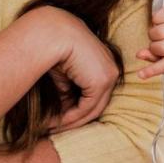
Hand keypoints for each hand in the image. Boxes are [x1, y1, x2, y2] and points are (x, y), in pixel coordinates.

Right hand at [33, 7, 120, 132]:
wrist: (51, 33)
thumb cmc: (53, 48)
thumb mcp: (64, 75)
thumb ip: (68, 93)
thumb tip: (66, 114)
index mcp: (105, 65)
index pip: (96, 94)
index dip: (78, 109)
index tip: (59, 119)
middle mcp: (111, 70)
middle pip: (97, 104)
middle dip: (76, 119)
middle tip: (55, 129)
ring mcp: (109, 75)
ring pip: (93, 109)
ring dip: (72, 122)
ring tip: (52, 128)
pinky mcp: (101, 81)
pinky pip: (87, 108)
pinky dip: (71, 118)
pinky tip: (55, 123)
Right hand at [136, 4, 163, 78]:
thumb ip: (156, 57)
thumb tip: (140, 55)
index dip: (154, 70)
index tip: (140, 75)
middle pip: (161, 48)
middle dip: (154, 47)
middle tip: (157, 43)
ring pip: (157, 33)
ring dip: (154, 33)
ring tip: (161, 32)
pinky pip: (156, 18)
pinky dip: (155, 20)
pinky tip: (163, 22)